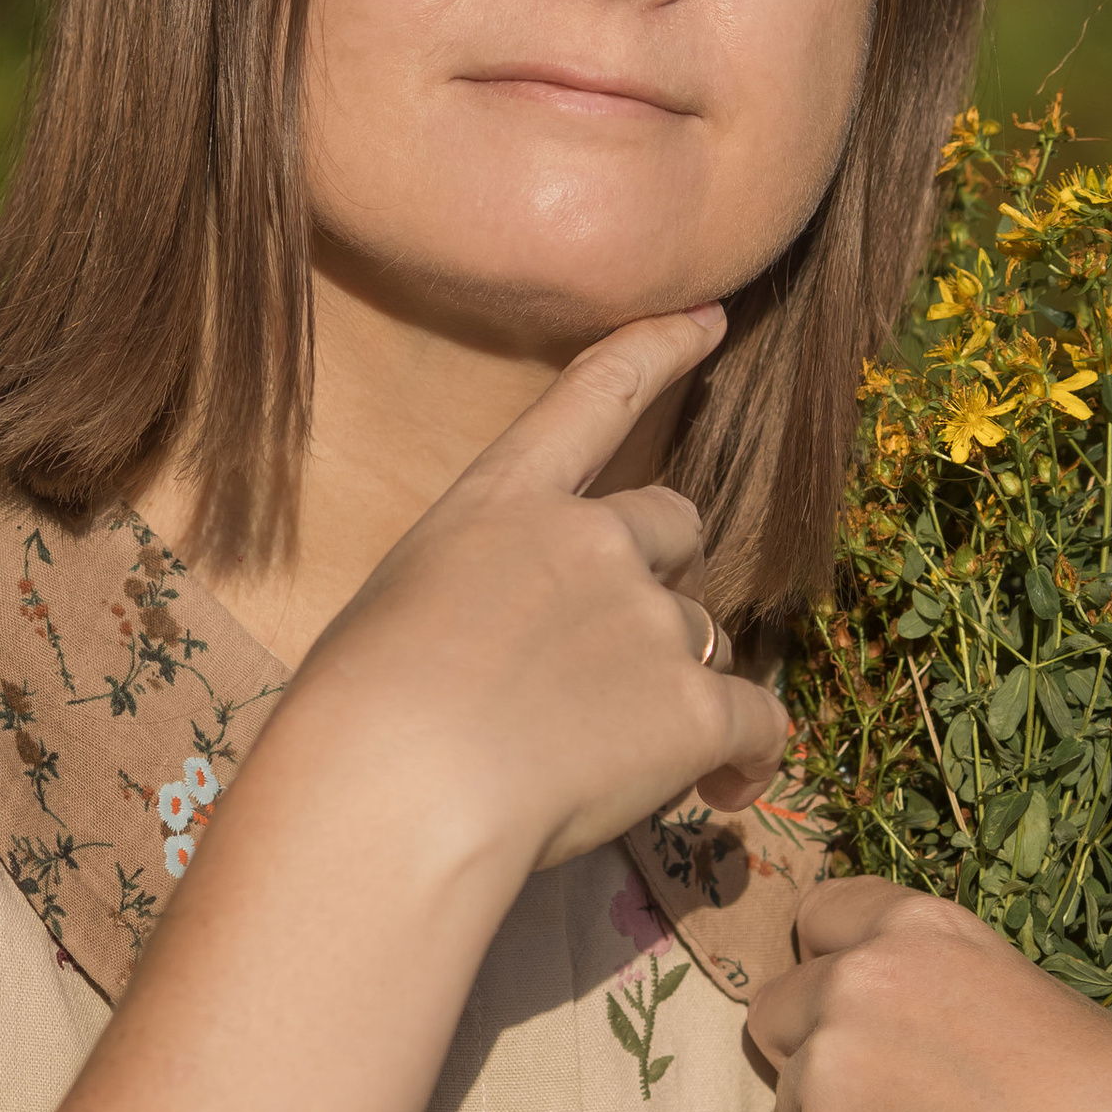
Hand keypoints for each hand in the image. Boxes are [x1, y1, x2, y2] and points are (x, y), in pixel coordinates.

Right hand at [277, 303, 791, 893]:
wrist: (396, 789)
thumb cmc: (353, 716)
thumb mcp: (393, 613)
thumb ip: (472, 602)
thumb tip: (503, 662)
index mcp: (502, 501)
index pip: (593, 397)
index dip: (658, 350)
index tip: (710, 317)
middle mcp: (591, 536)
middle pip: (673, 526)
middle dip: (658, 581)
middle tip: (610, 664)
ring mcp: (649, 616)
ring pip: (704, 635)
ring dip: (679, 683)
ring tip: (616, 764)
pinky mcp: (694, 704)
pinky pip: (758, 722)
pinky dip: (746, 759)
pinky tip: (717, 794)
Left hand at [745, 877, 1111, 1111]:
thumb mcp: (1027, 995)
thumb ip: (946, 991)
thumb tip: (911, 1032)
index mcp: (918, 927)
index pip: (819, 914)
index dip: (826, 963)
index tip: (848, 1005)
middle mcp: (858, 980)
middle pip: (775, 1008)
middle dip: (808, 1051)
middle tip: (875, 1099)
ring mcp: (832, 1067)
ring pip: (782, 1101)